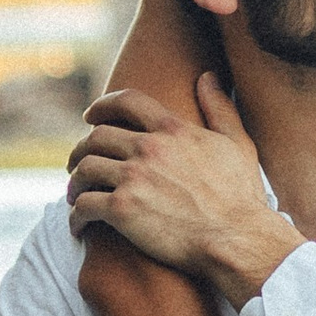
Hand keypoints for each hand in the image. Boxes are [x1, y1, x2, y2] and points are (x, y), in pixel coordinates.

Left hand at [67, 78, 300, 304]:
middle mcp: (148, 148)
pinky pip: (83, 205)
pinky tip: (78, 225)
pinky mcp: (122, 210)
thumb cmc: (240, 197)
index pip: (127, 102)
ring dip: (75, 181)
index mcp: (172, 129)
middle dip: (82, 149)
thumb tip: (206, 77)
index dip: (102, 105)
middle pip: (97, 137)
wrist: (237, 239)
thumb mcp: (237, 144)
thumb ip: (220, 108)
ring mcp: (133, 177)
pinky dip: (75, 215)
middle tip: (78, 164)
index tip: (90, 116)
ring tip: (76, 194)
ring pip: (85, 169)